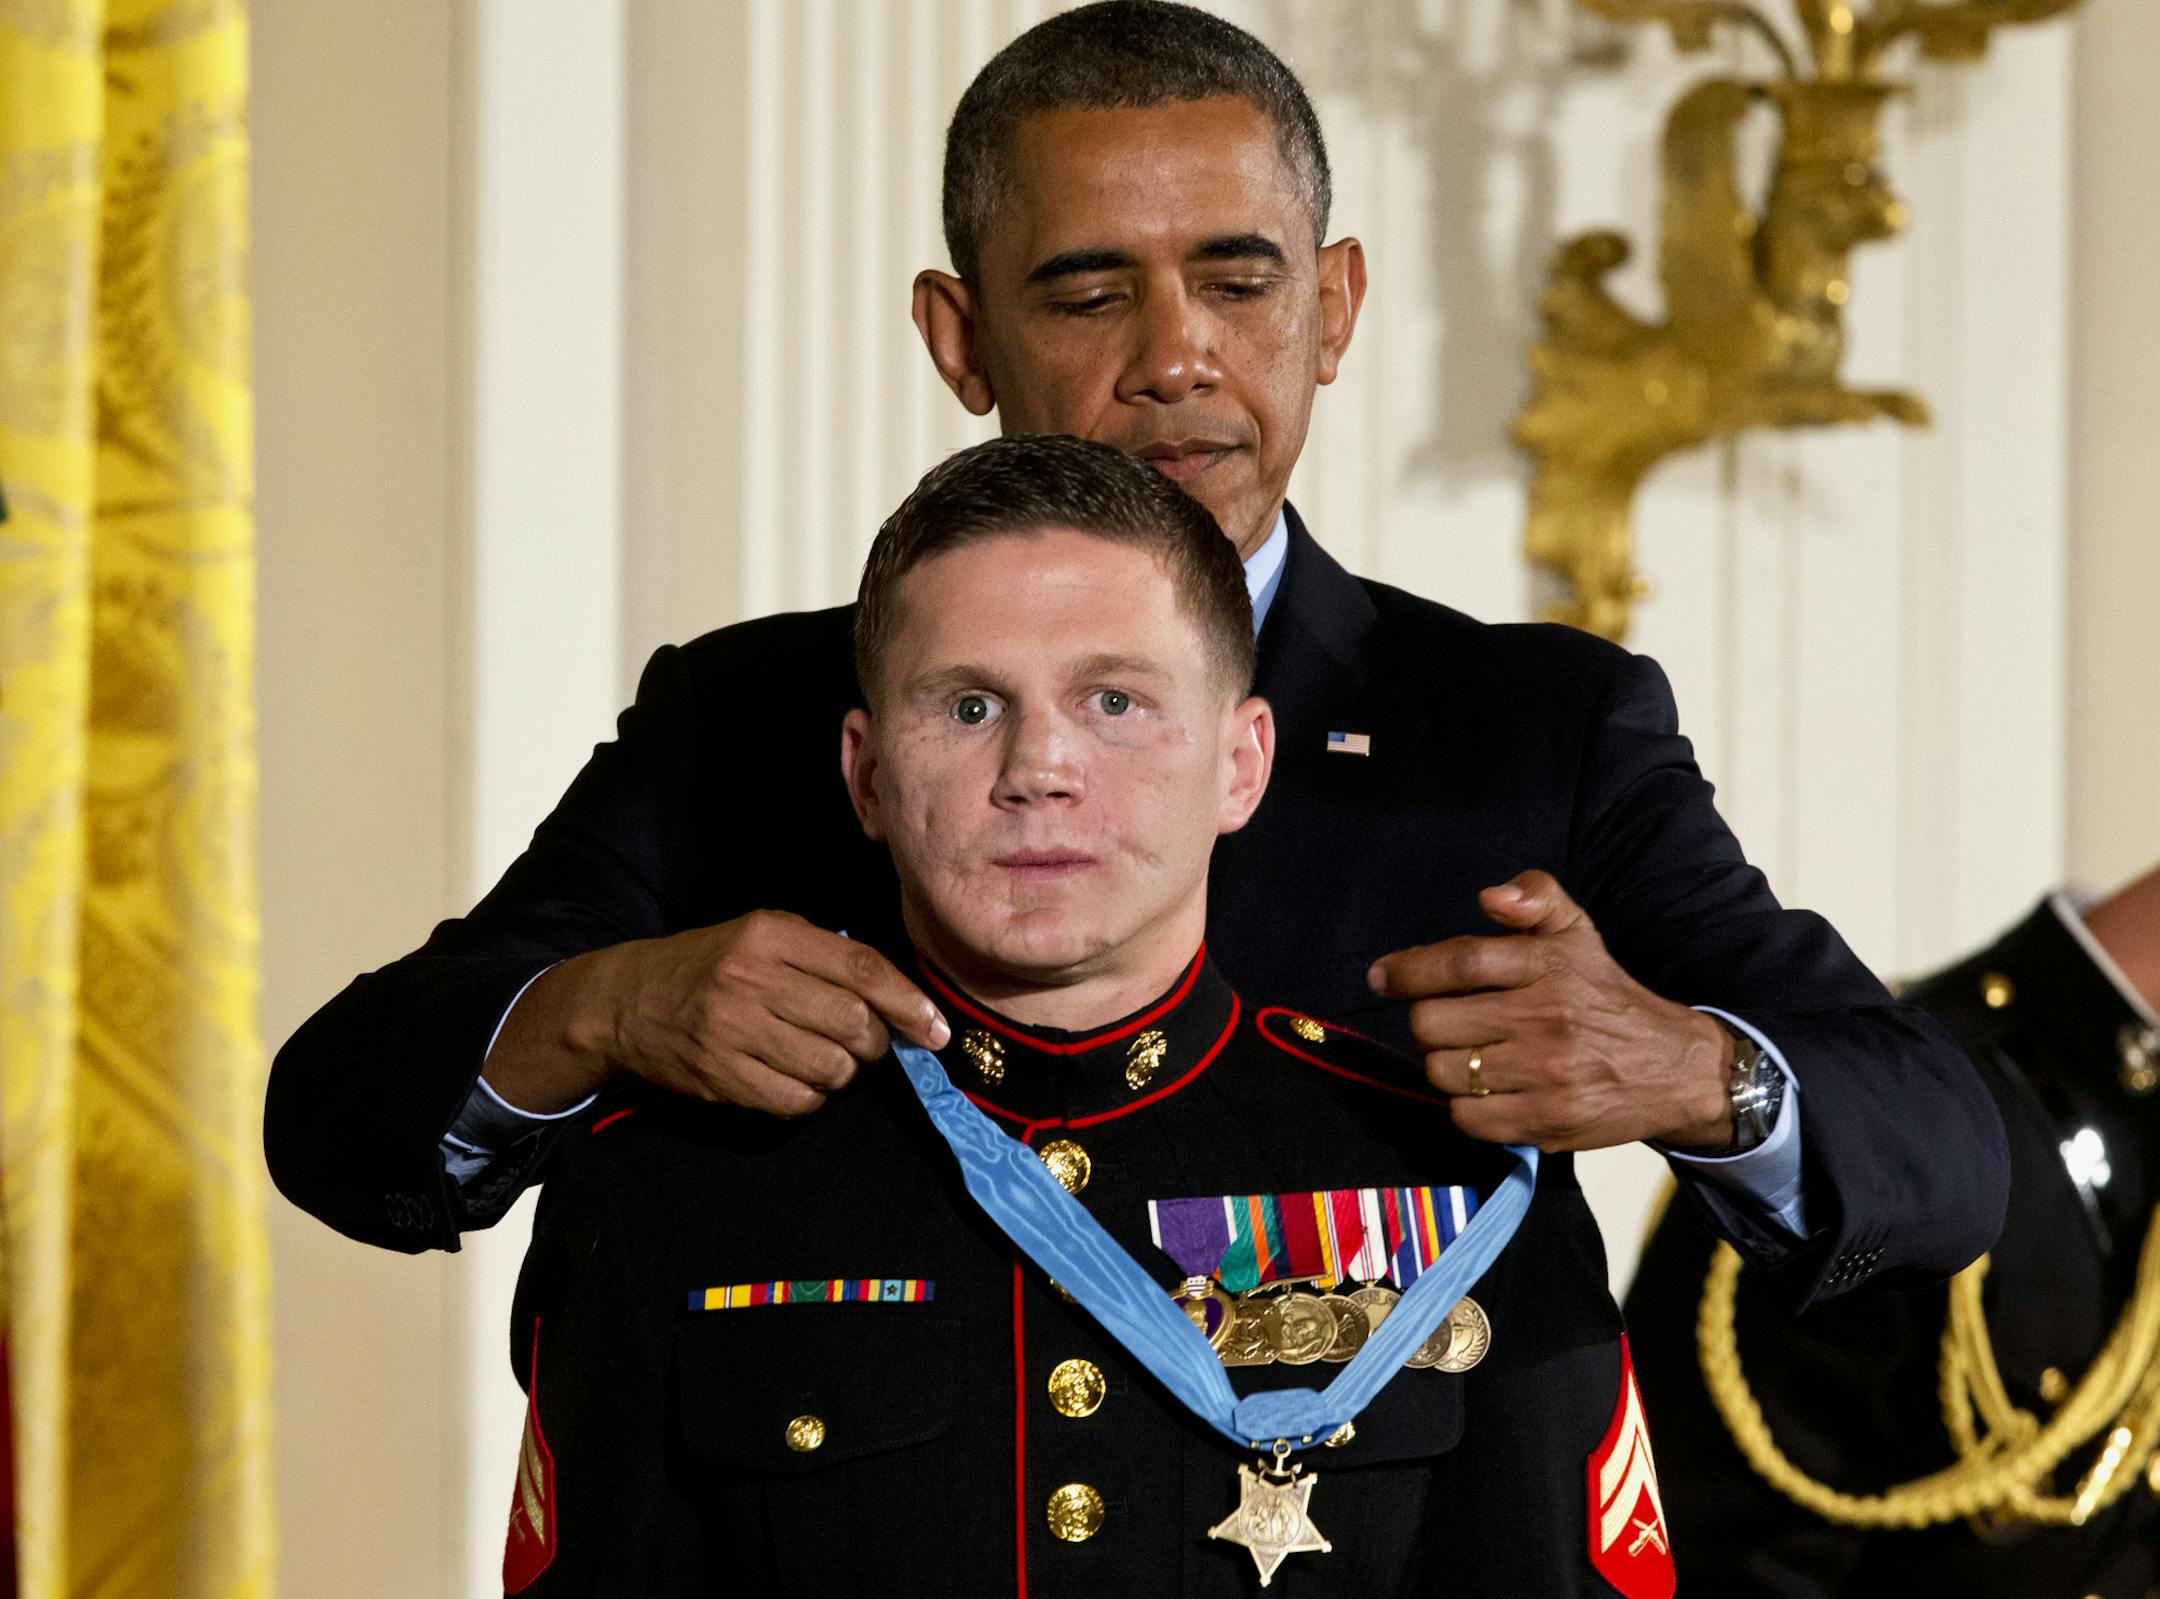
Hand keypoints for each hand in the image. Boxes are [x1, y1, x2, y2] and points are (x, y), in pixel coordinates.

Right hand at [484, 910, 950, 1118]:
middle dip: (874, 1042)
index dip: (909, 1004)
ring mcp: (733, 1031)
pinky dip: (809, 1097)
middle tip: (862, 1042)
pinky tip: (793, 1078)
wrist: (626, 1001)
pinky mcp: (720, 1076)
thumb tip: (901, 1000)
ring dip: (842, 1072)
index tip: (937, 1031)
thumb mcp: (762, 937)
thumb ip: (825, 957)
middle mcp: (752, 979)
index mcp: (770, 935)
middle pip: (853, 1024)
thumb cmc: (711, 965)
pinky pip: (797, 1101)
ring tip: (821, 1057)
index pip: (861, 970)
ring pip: (831, 1068)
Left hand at [1366, 871, 1732, 1151]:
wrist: (1676, 1069)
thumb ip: (1535, 898)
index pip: (1462, 962)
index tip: (1383, 976)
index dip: (1410, 969)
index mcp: (1551, 966)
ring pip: (1443, 1072)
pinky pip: (1468, 1119)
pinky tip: (1490, 1091)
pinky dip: (1466, 1107)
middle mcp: (1548, 1018)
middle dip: (1428, 1022)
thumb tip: (1491, 896)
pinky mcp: (1549, 1122)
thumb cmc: (1607, 996)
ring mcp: (1548, 1075)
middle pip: (1434, 1024)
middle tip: (1449, 1023)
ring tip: (1474, 1056)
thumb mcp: (1578, 934)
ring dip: (1445, 1065)